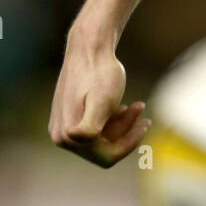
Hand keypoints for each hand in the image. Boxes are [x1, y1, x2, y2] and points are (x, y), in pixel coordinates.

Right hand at [49, 32, 149, 167]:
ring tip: (137, 105)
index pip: (107, 156)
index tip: (145, 123)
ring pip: (100, 138)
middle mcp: (60, 137)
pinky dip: (111, 119)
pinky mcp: (68, 117)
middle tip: (142, 110)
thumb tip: (74, 138)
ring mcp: (63, 127)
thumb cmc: (99, 74)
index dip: (129, 143)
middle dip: (126, 132)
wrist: (88, 48)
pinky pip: (94, 128)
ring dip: (121, 124)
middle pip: (103, 149)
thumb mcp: (102, 101)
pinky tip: (124, 106)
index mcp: (69, 137)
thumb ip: (90, 125)